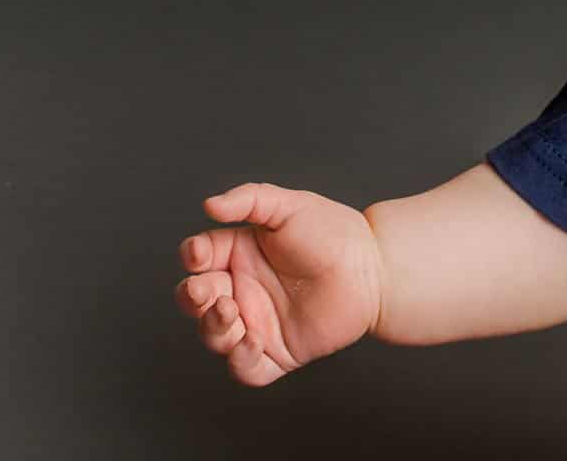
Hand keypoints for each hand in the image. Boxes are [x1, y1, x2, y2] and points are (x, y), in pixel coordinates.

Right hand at [173, 181, 385, 386]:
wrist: (374, 268)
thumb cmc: (335, 233)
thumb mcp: (291, 206)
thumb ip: (251, 199)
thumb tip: (209, 205)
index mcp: (240, 254)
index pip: (199, 258)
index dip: (193, 257)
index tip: (199, 254)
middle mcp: (242, 290)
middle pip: (197, 300)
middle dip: (192, 296)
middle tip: (205, 290)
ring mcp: (257, 322)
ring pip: (214, 335)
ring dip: (211, 327)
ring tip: (229, 310)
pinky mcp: (277, 352)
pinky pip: (245, 368)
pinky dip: (239, 360)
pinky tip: (251, 341)